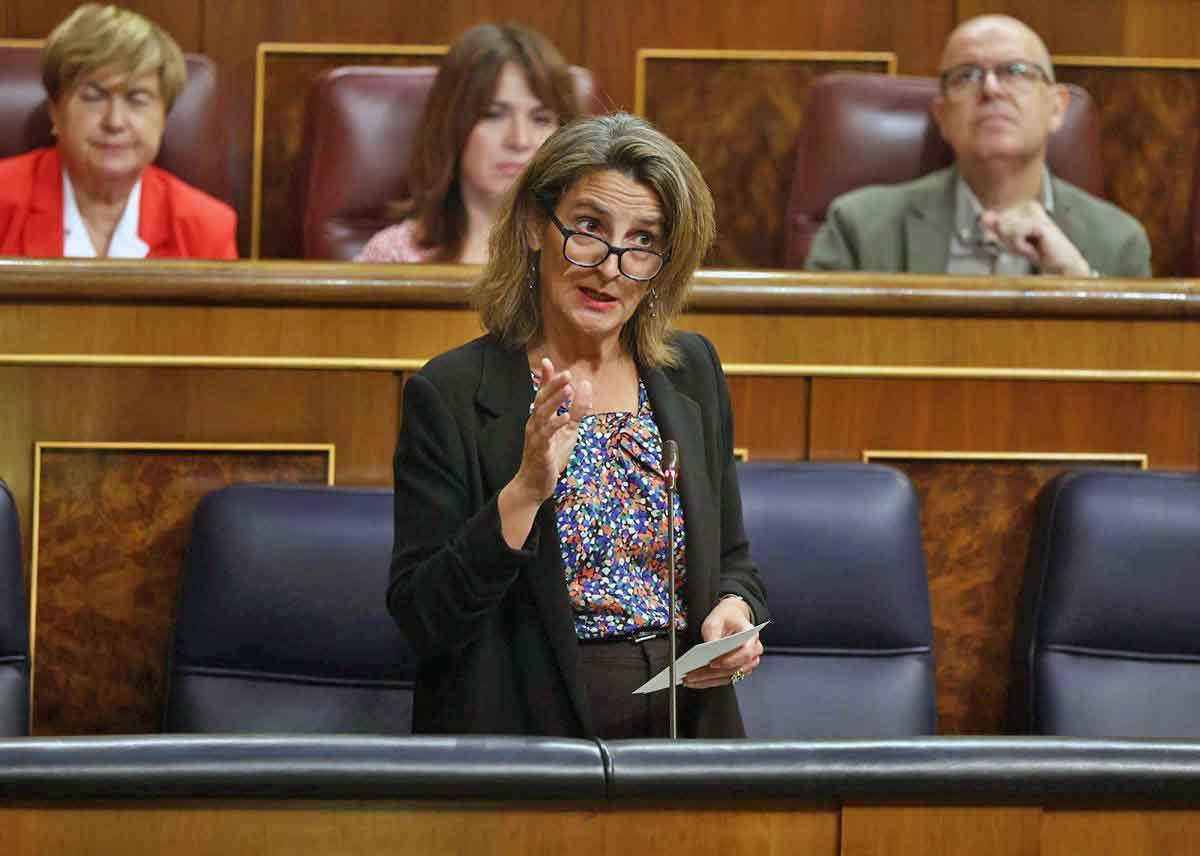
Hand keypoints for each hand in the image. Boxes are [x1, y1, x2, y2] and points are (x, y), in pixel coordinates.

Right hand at [511, 358, 592, 500]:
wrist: (535, 484)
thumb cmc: (550, 456)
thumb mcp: (569, 431)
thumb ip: (577, 410)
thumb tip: (586, 385)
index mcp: (541, 417)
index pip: (542, 393)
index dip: (545, 378)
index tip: (547, 361)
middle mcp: (535, 423)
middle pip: (541, 400)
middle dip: (552, 385)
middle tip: (566, 373)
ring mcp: (535, 436)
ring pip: (542, 414)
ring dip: (554, 401)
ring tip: (567, 389)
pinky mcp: (539, 449)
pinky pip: (546, 434)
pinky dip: (555, 425)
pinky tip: (564, 418)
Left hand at [681, 596, 761, 689]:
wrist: (732, 617)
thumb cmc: (726, 618)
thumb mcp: (715, 621)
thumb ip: (713, 634)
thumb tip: (708, 651)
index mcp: (751, 636)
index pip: (745, 653)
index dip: (730, 660)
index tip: (712, 663)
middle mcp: (753, 652)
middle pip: (735, 668)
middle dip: (711, 673)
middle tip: (692, 674)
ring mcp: (748, 663)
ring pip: (728, 676)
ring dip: (708, 680)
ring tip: (689, 679)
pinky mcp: (739, 670)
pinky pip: (724, 679)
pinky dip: (709, 681)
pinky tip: (695, 680)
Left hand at [979, 201, 1091, 276]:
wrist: (1059, 265)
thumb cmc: (1037, 251)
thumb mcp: (1011, 241)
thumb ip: (996, 229)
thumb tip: (983, 218)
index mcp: (1024, 207)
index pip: (997, 219)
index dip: (1002, 236)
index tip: (1020, 242)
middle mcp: (1030, 206)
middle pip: (999, 224)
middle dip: (1008, 241)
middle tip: (1026, 246)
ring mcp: (1034, 213)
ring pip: (1005, 230)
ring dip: (1015, 245)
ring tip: (1030, 248)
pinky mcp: (1038, 223)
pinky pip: (1015, 236)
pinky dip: (1020, 247)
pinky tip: (1034, 249)